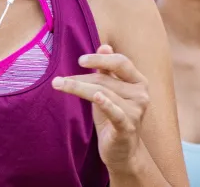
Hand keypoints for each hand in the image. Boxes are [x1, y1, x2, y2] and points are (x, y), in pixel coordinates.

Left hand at [53, 44, 151, 168]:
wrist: (123, 152)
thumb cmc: (113, 118)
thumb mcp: (110, 92)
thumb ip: (107, 71)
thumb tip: (104, 46)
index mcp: (138, 81)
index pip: (120, 62)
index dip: (100, 59)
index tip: (80, 60)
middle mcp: (141, 94)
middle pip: (106, 79)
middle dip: (80, 78)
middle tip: (59, 80)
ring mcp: (136, 111)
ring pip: (102, 93)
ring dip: (78, 88)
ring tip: (59, 85)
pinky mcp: (127, 127)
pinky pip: (115, 112)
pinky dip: (106, 104)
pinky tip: (97, 97)